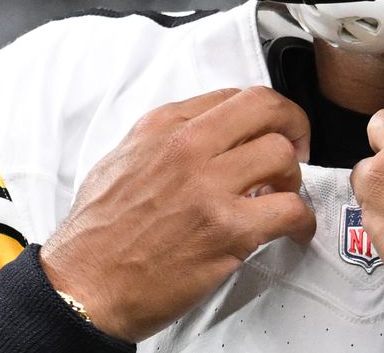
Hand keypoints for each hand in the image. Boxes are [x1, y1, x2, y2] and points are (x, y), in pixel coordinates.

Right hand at [39, 86, 315, 341]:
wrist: (82, 288)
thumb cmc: (96, 235)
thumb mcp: (120, 161)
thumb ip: (163, 141)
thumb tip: (204, 137)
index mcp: (162, 127)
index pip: (233, 96)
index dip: (262, 114)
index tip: (269, 129)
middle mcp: (187, 148)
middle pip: (267, 108)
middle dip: (294, 125)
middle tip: (297, 147)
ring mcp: (208, 187)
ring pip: (283, 154)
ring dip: (295, 177)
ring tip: (285, 196)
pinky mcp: (227, 230)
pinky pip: (290, 209)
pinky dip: (302, 220)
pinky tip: (295, 229)